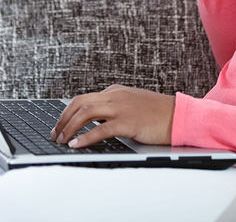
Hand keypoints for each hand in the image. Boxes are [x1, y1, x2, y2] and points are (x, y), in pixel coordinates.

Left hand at [50, 85, 175, 148]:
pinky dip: (85, 137)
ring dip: (69, 127)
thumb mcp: (131, 106)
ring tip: (62, 140)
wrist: (180, 116)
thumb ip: (113, 111)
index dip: (67, 113)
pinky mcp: (128, 122)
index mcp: (115, 91)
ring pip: (85, 112)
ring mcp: (121, 107)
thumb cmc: (158, 114)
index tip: (60, 126)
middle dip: (63, 118)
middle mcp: (115, 96)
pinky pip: (101, 129)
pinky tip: (77, 144)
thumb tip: (95, 124)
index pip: (83, 99)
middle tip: (55, 134)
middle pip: (79, 102)